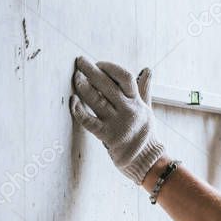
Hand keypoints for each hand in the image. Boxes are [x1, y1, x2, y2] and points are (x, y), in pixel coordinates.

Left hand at [70, 56, 164, 185]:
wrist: (147, 160)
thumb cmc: (145, 133)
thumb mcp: (147, 109)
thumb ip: (144, 89)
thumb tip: (148, 70)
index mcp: (137, 102)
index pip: (125, 78)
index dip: (110, 68)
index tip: (99, 64)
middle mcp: (128, 110)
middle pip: (107, 85)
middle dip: (91, 70)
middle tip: (80, 60)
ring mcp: (117, 123)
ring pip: (96, 100)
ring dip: (83, 86)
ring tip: (75, 76)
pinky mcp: (108, 136)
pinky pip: (89, 121)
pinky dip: (79, 110)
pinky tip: (72, 101)